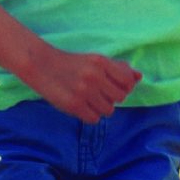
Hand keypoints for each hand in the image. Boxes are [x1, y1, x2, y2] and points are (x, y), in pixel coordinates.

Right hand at [26, 43, 142, 124]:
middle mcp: (94, 76)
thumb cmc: (71, 63)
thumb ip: (118, 68)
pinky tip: (82, 106)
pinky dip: (90, 115)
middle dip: (111, 97)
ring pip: (108, 110)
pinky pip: (94, 119)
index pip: (128, 82)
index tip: (112, 86)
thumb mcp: (94, 60)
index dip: (123, 87)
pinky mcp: (73, 105)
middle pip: (119, 98)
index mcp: (100, 61)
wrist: (40, 65)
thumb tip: (139, 76)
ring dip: (101, 107)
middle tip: (98, 92)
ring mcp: (84, 91)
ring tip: (89, 99)